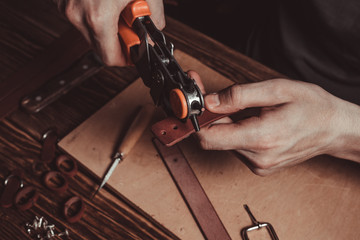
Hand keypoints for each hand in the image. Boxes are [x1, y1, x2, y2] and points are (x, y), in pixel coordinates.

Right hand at [55, 0, 164, 65]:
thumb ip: (154, 14)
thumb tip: (155, 28)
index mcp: (98, 17)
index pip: (110, 58)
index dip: (125, 59)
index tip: (133, 54)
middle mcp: (77, 14)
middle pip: (99, 47)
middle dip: (117, 41)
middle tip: (129, 26)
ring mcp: (66, 6)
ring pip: (89, 31)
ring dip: (105, 26)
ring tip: (115, 7)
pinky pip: (80, 16)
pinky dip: (93, 14)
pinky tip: (104, 0)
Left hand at [189, 72, 359, 174]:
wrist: (335, 129)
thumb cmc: (313, 107)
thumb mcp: (277, 90)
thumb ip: (239, 95)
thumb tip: (209, 102)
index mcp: (261, 137)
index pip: (209, 137)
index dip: (194, 119)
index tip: (188, 102)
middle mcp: (257, 157)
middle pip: (214, 138)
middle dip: (206, 116)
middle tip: (206, 94)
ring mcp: (258, 165)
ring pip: (224, 142)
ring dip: (222, 123)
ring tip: (236, 106)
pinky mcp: (259, 166)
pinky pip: (235, 147)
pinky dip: (233, 132)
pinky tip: (246, 119)